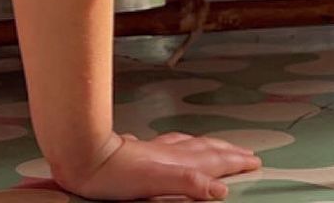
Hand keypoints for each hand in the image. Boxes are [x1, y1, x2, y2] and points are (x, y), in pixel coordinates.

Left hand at [55, 131, 261, 200]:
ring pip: (186, 145)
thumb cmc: (111, 173)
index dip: (234, 161)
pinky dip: (179, 146)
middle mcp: (165, 153)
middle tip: (246, 153)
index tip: (255, 161)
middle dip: (226, 151)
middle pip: (202, 149)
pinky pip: (165, 146)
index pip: (211, 160)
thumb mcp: (153, 182)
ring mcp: (150, 150)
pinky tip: (169, 146)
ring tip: (217, 146)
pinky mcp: (135, 152)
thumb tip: (220, 188)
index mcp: (173, 161)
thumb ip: (187, 182)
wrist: (78, 155)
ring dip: (206, 146)